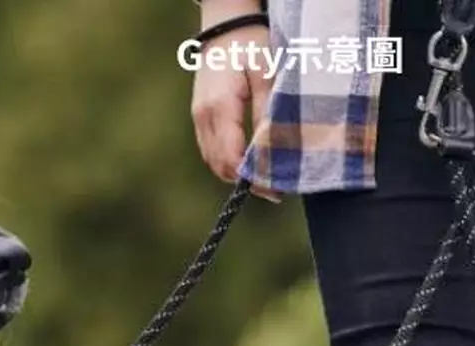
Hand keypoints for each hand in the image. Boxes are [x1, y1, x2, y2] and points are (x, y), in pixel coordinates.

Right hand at [191, 1, 278, 200]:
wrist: (224, 25)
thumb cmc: (250, 44)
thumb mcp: (267, 74)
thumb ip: (268, 113)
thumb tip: (271, 150)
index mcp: (220, 107)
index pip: (233, 157)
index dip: (253, 178)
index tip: (276, 188)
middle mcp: (203, 116)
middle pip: (220, 165)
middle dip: (246, 182)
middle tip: (274, 191)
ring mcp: (198, 117)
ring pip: (212, 160)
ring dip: (235, 174)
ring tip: (263, 181)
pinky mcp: (199, 115)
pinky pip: (210, 149)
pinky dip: (227, 161)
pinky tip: (247, 164)